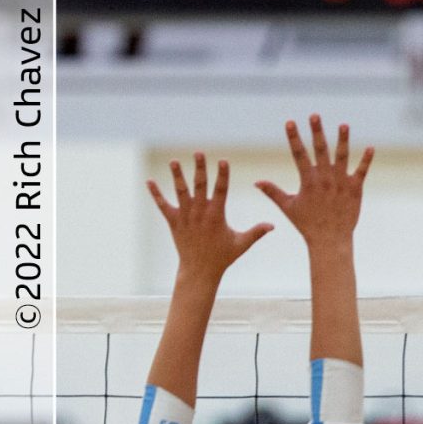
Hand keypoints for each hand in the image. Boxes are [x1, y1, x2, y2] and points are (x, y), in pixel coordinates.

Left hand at [147, 154, 272, 281]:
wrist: (200, 270)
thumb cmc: (222, 257)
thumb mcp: (241, 244)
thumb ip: (256, 233)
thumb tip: (273, 225)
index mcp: (217, 215)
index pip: (221, 190)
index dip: (222, 175)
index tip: (223, 160)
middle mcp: (200, 213)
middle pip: (199, 185)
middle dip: (199, 168)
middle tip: (198, 152)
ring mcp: (185, 216)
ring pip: (180, 192)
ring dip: (177, 176)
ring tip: (174, 162)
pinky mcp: (173, 222)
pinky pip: (163, 205)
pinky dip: (155, 194)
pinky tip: (149, 181)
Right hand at [256, 115, 373, 250]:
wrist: (330, 240)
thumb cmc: (307, 224)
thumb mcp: (288, 207)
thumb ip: (273, 192)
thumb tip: (256, 181)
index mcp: (308, 181)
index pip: (299, 154)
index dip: (294, 138)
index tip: (290, 122)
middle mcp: (325, 179)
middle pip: (321, 151)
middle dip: (317, 132)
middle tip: (314, 115)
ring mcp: (341, 183)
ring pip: (342, 157)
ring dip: (343, 140)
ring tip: (343, 125)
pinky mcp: (355, 189)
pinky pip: (361, 172)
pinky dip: (366, 160)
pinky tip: (371, 148)